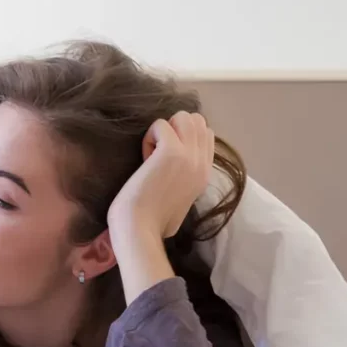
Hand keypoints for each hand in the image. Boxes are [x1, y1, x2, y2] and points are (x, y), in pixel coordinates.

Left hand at [106, 112, 213, 304]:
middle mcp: (202, 162)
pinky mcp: (171, 152)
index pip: (206, 135)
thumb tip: (172, 171)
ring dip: (164, 129)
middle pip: (197, 121)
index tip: (165, 161)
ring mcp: (189, 156)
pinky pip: (161, 124)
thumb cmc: (153, 223)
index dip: (183, 138)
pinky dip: (149, 136)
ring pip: (184, 116)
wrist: (140, 229)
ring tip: (152, 153)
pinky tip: (144, 158)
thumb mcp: (180, 200)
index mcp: (205, 174)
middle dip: (174, 129)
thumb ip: (184, 181)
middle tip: (157, 153)